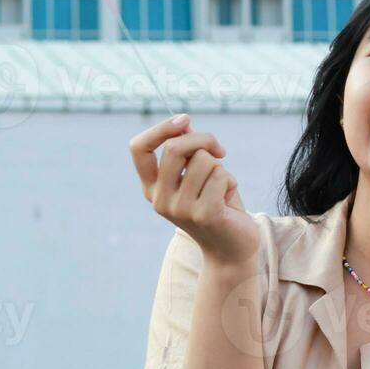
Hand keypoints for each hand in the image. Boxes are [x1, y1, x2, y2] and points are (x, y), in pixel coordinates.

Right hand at [129, 114, 259, 264]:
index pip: (138, 148)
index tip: (185, 119)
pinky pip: (220, 176)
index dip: (160, 128)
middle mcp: (159, 199)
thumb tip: (184, 124)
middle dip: (203, 139)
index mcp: (151, 187)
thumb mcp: (197, 174)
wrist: (231, 248)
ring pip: (204, 160)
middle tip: (220, 150)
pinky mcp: (204, 214)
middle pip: (175, 147)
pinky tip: (228, 200)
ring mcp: (180, 209)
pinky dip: (230, 181)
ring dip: (220, 168)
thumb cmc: (216, 204)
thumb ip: (188, 151)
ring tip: (220, 189)